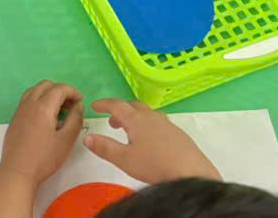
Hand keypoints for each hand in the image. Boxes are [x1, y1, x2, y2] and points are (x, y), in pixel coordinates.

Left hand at [0, 81, 83, 189]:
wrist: (17, 172)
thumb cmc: (44, 158)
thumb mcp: (66, 140)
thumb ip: (75, 119)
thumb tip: (78, 106)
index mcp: (43, 106)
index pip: (60, 88)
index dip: (73, 92)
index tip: (80, 102)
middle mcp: (29, 104)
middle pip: (45, 85)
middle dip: (60, 90)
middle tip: (71, 105)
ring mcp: (19, 111)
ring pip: (34, 90)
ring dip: (48, 94)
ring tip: (58, 109)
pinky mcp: (14, 119)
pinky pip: (27, 100)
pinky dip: (38, 100)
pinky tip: (45, 117)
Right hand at [83, 99, 219, 184]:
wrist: (191, 172)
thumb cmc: (154, 165)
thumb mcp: (124, 159)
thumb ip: (105, 148)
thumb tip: (87, 137)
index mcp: (136, 120)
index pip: (117, 105)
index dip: (104, 104)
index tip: (94, 105)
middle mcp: (152, 117)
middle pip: (133, 106)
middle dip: (120, 111)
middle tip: (112, 122)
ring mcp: (167, 124)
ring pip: (147, 114)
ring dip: (135, 117)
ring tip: (130, 132)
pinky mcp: (178, 134)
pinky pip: (158, 122)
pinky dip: (148, 125)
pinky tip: (151, 141)